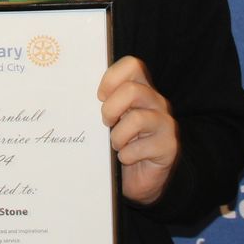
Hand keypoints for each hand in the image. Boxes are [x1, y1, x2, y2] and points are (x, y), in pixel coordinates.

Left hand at [98, 55, 178, 204]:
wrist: (140, 178)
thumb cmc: (121, 143)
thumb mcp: (112, 119)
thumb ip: (104, 104)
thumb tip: (74, 96)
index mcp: (141, 89)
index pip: (132, 65)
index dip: (112, 78)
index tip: (100, 97)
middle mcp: (157, 102)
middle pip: (132, 90)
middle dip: (111, 108)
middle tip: (106, 123)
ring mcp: (165, 124)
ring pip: (137, 119)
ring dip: (118, 136)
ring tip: (115, 144)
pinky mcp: (169, 146)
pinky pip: (141, 148)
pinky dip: (126, 155)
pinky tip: (126, 158)